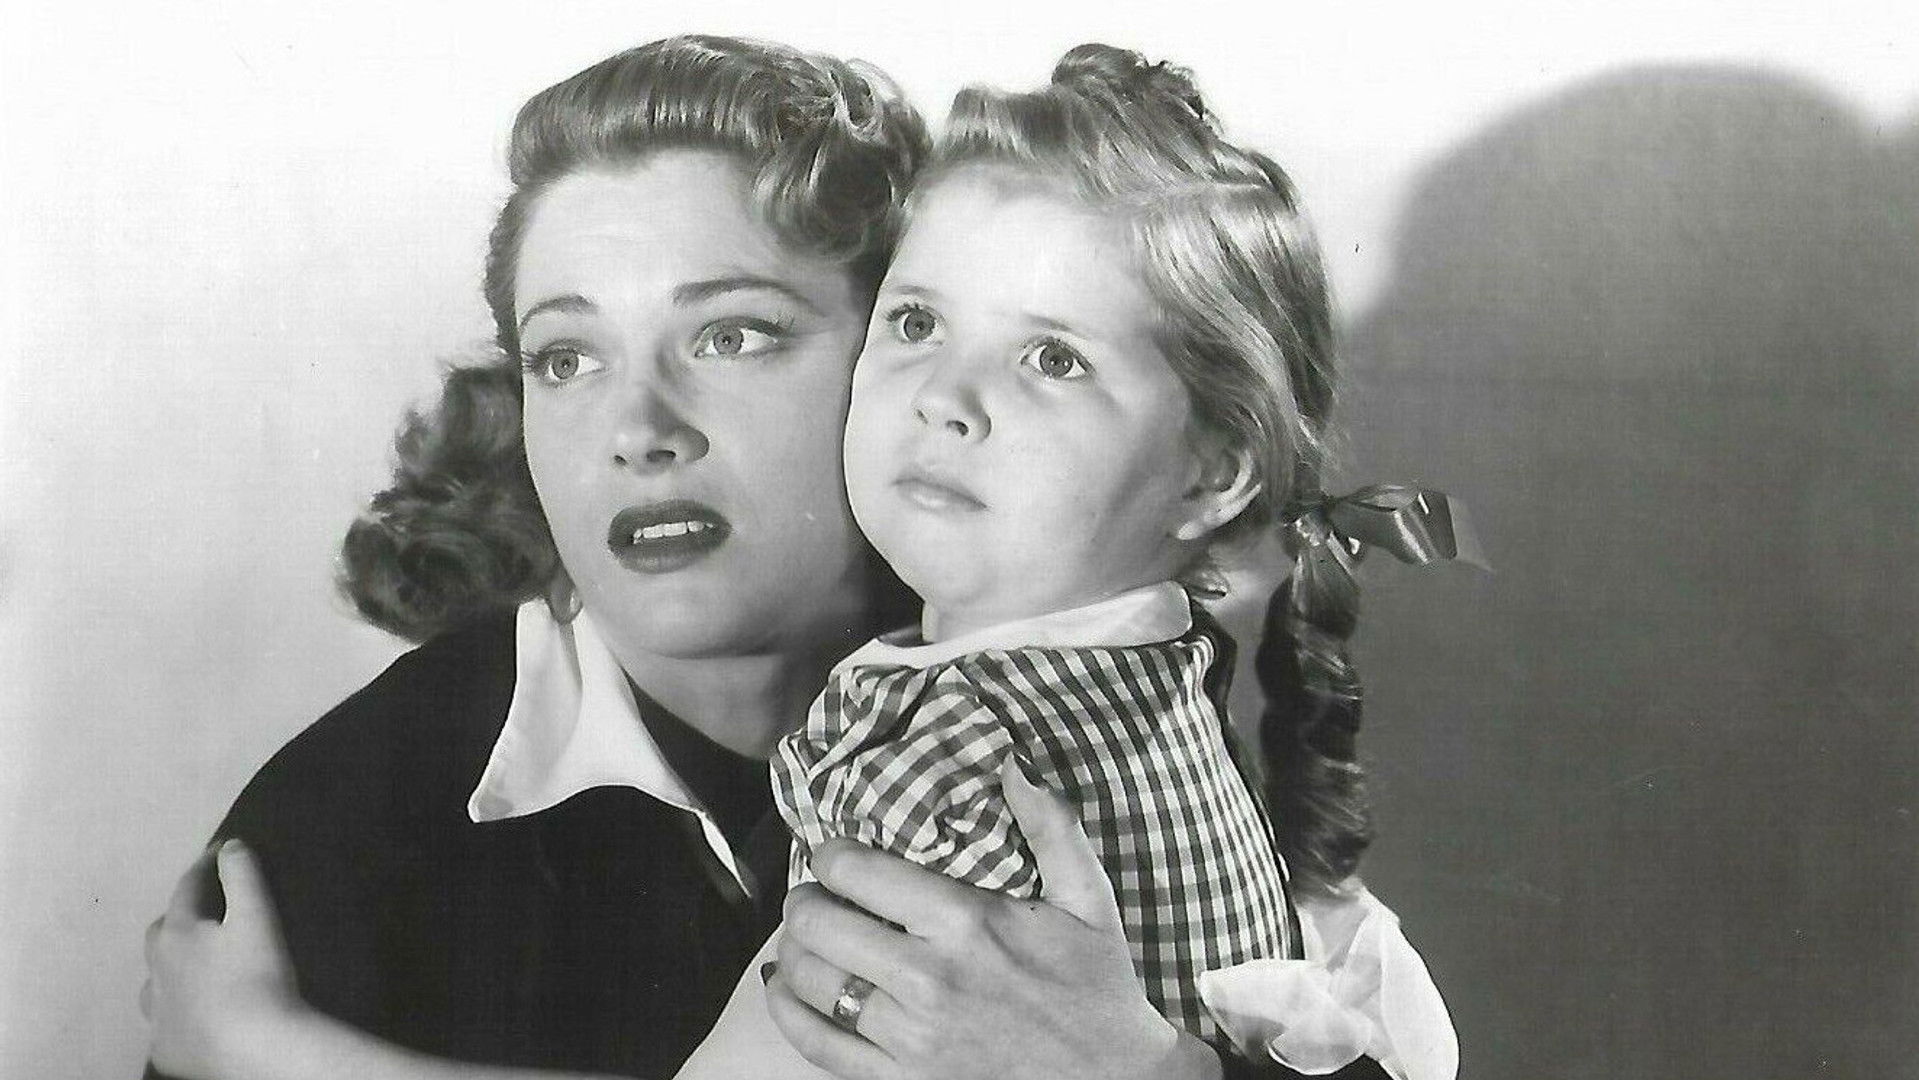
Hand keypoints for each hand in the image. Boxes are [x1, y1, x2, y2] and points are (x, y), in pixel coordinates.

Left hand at [144, 840, 304, 1079]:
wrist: (254, 1047)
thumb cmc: (258, 977)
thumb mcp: (259, 916)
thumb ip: (243, 875)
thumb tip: (230, 847)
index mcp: (177, 933)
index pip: (188, 888)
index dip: (206, 865)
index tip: (222, 850)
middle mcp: (155, 971)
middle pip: (160, 933)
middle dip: (180, 917)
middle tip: (208, 914)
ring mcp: (157, 1013)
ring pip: (154, 981)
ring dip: (171, 968)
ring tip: (196, 968)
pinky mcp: (166, 1047)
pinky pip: (167, 1020)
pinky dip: (180, 1009)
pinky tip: (198, 1012)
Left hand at [766, 762, 1219, 1079]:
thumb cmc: (1096, 985)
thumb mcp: (1089, 899)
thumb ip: (1052, 826)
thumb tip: (1012, 762)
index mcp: (966, 923)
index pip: (858, 871)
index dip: (831, 854)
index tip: (835, 853)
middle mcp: (928, 978)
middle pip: (820, 924)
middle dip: (805, 899)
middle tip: (814, 893)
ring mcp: (910, 1036)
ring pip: (811, 981)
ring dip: (793, 950)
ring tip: (803, 936)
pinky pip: (819, 1044)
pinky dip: (788, 1012)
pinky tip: (785, 988)